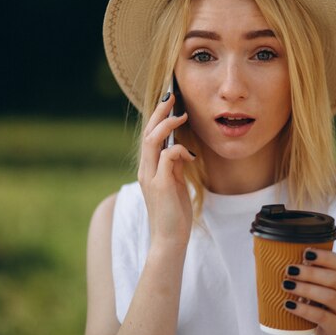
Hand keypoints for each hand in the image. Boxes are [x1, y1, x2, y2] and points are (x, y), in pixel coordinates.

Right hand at [138, 92, 195, 247]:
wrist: (170, 239)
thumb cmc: (174, 213)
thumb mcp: (174, 184)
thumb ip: (173, 166)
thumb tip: (180, 149)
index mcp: (148, 169)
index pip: (149, 136)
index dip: (157, 117)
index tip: (169, 102)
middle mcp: (145, 170)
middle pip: (147, 133)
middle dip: (159, 112)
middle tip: (171, 95)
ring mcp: (150, 177)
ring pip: (152, 141)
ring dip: (166, 125)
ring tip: (181, 115)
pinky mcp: (160, 185)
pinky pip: (167, 157)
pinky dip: (179, 150)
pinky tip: (190, 156)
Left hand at [283, 248, 335, 334]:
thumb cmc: (321, 305)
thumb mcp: (318, 288)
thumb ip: (306, 275)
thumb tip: (277, 258)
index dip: (323, 256)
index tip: (305, 252)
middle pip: (333, 278)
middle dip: (310, 273)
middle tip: (289, 270)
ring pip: (330, 297)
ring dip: (306, 289)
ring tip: (287, 286)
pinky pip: (322, 316)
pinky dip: (304, 310)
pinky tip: (289, 305)